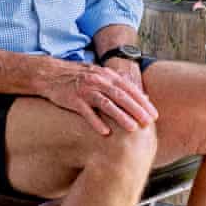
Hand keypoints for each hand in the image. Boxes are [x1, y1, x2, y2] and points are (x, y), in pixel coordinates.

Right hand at [42, 59, 157, 136]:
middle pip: (121, 96)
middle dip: (137, 109)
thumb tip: (143, 95)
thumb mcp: (100, 76)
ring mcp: (85, 90)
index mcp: (106, 75)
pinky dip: (96, 121)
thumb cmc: (78, 78)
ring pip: (106, 104)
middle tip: (149, 123)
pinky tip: (105, 132)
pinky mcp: (73, 99)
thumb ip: (119, 85)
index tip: (154, 114)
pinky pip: (86, 111)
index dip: (143, 102)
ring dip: (121, 116)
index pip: (129, 89)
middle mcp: (98, 81)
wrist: (50, 74)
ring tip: (133, 128)